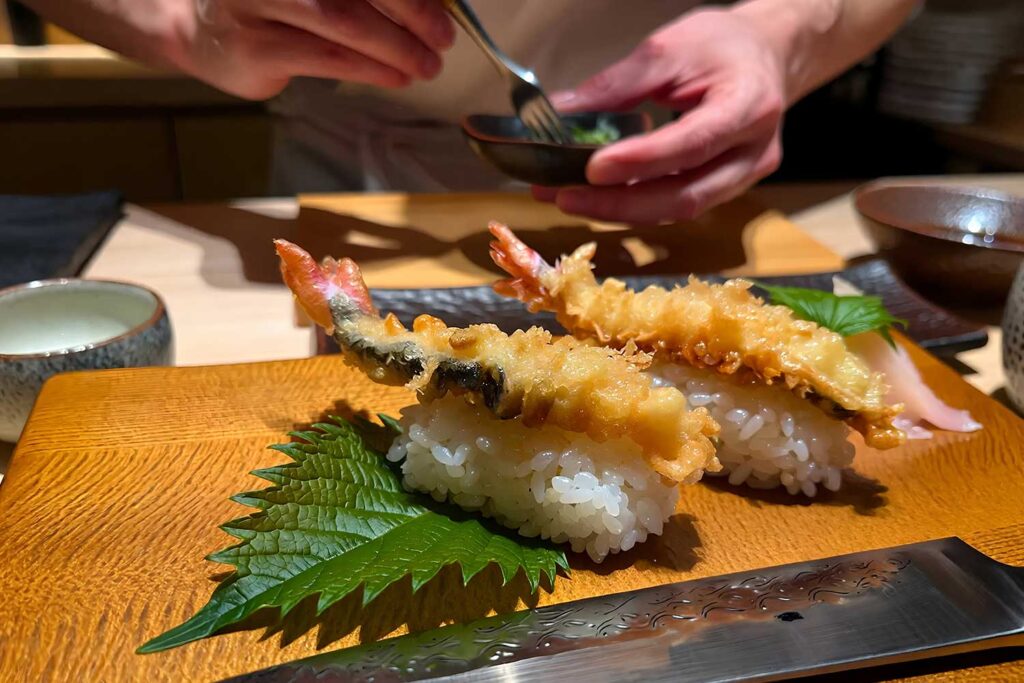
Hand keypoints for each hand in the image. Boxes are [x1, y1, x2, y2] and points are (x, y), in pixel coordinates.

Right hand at [183, 0, 455, 97]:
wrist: (194, 29)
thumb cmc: (269, 4)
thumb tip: (429, 5)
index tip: (443, 6)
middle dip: (412, 11)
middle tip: (443, 37)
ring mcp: (256, 3)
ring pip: (344, 22)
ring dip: (396, 47)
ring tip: (426, 64)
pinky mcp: (255, 48)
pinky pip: (328, 58)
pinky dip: (371, 69)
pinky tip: (396, 76)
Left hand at [534, 7, 786, 223]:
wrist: (764, 57)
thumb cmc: (721, 46)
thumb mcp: (670, 47)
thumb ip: (618, 83)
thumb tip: (563, 110)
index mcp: (749, 105)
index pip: (693, 143)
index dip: (642, 162)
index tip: (592, 168)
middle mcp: (754, 152)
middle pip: (685, 196)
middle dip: (619, 203)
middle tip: (565, 196)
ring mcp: (744, 178)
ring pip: (679, 210)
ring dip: (619, 211)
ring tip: (568, 198)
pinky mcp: (727, 190)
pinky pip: (677, 206)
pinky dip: (634, 206)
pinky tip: (597, 198)